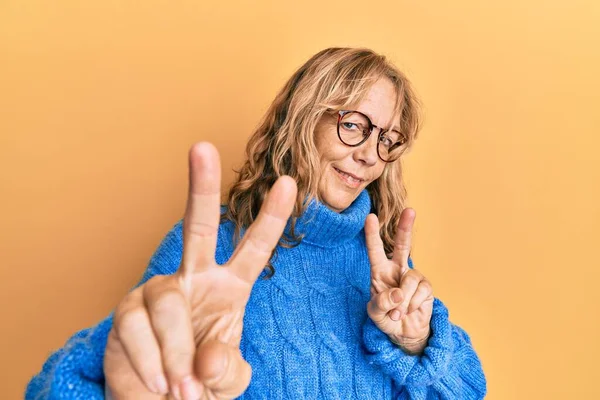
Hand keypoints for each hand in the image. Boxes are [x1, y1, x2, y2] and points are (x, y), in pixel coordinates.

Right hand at [104, 143, 296, 398]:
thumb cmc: (201, 384)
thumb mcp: (227, 380)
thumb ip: (227, 368)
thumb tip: (206, 362)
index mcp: (229, 288)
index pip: (253, 248)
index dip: (271, 218)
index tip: (288, 183)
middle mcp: (194, 279)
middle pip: (196, 227)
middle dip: (200, 187)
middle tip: (202, 147)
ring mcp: (158, 292)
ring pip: (169, 302)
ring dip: (176, 352)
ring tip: (181, 388)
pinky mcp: (127, 312)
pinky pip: (138, 330)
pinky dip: (151, 362)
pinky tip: (157, 382)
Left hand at [364, 209, 433, 354]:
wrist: (403, 333)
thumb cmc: (386, 318)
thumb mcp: (375, 314)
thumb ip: (380, 304)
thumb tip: (397, 293)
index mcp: (380, 271)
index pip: (375, 250)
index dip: (372, 234)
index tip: (369, 217)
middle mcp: (397, 269)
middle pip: (403, 245)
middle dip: (406, 227)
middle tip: (410, 210)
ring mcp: (413, 277)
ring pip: (410, 279)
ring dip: (402, 301)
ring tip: (397, 313)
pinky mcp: (426, 288)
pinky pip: (420, 292)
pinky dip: (412, 305)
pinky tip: (409, 311)